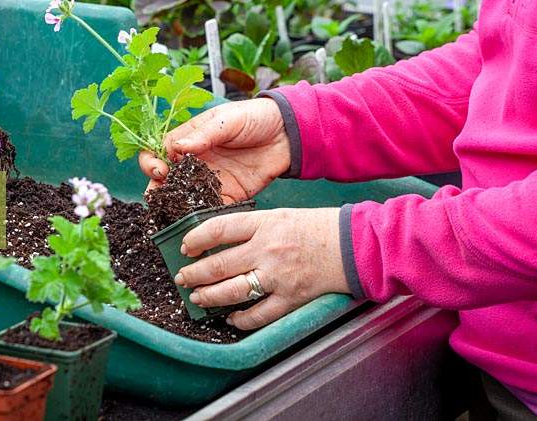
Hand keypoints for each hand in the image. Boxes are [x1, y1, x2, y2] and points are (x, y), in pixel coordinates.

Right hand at [139, 98, 290, 202]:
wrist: (288, 133)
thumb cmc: (255, 118)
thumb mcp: (227, 120)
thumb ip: (203, 135)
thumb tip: (176, 148)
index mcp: (189, 139)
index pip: (159, 152)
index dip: (152, 162)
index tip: (160, 170)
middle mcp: (195, 162)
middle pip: (166, 179)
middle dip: (157, 189)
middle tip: (158, 198)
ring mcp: (210, 180)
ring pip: (184, 198)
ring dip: (175, 208)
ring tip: (171, 216)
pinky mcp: (229, 196)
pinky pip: (211, 210)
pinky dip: (202, 217)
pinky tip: (198, 222)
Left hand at [174, 208, 348, 329]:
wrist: (354, 245)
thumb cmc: (316, 228)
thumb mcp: (280, 216)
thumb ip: (251, 228)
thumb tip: (219, 241)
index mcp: (264, 224)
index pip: (218, 229)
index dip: (195, 239)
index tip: (185, 247)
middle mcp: (267, 249)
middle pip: (219, 264)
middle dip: (194, 274)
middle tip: (182, 278)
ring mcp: (278, 276)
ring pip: (232, 291)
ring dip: (209, 297)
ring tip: (197, 298)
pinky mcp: (290, 298)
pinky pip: (258, 315)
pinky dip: (241, 319)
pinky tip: (230, 318)